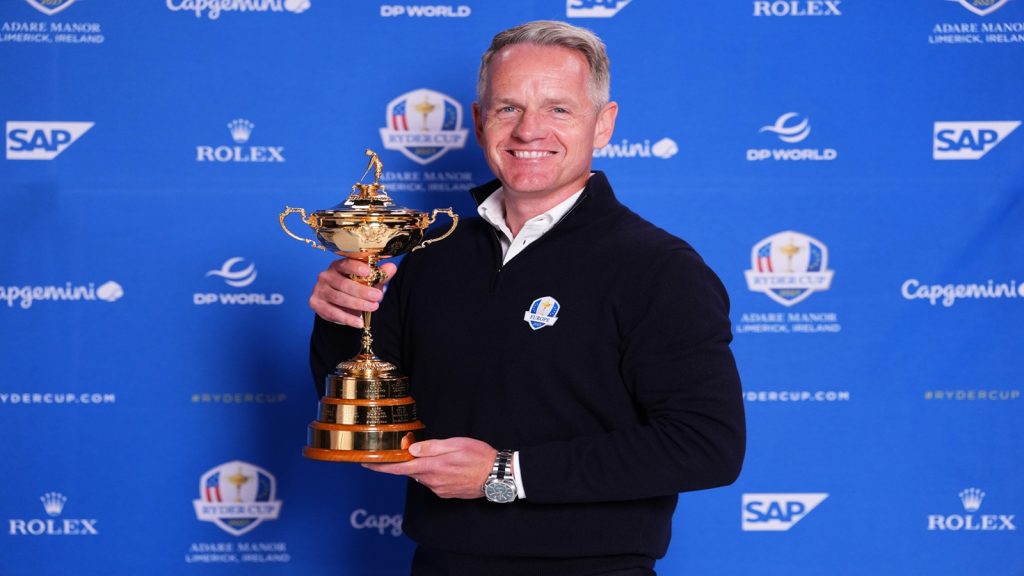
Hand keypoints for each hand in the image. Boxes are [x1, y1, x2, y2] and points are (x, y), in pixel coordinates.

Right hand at [309, 258, 397, 326]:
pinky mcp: (316, 303)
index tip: (368, 272)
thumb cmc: (354, 286)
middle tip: (377, 297)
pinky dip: (347, 318)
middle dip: (362, 291)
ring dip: (357, 304)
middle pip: (344, 284)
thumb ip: (379, 274)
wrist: (337, 302)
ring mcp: (319, 289)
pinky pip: (332, 312)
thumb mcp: (368, 280)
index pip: (345, 264)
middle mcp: (326, 275)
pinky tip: (359, 323)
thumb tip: (391, 268)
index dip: (356, 267)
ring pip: (338, 298)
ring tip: (373, 308)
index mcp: (338, 265)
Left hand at [363, 438, 497, 499]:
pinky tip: (446, 466)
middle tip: (403, 449)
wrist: (497, 476)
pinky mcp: (446, 493)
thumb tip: (411, 449)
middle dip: (404, 461)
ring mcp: (439, 489)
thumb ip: (432, 447)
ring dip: (422, 466)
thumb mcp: (455, 444)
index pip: (398, 468)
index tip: (365, 463)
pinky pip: (433, 481)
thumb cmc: (479, 456)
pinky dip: (433, 473)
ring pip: (422, 476)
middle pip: (409, 471)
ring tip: (436, 455)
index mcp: (431, 467)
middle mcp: (432, 481)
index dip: (380, 467)